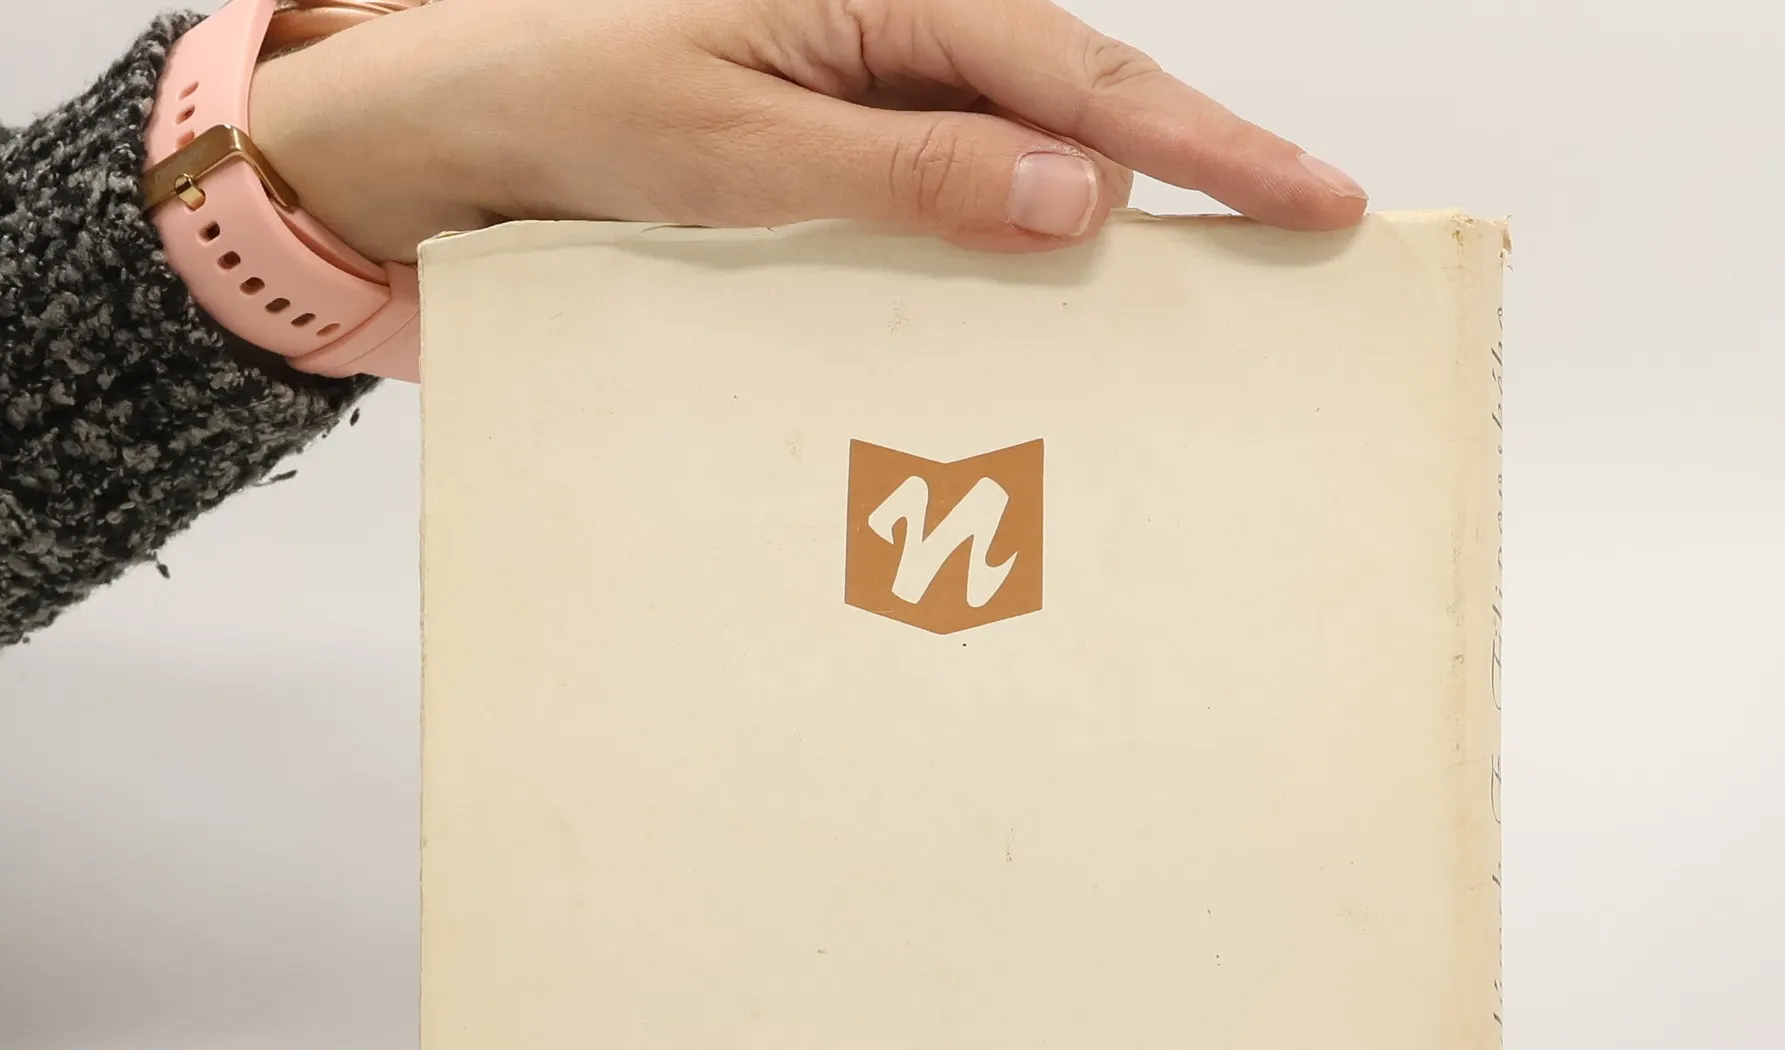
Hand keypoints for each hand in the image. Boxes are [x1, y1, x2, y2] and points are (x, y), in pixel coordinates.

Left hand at [247, 0, 1365, 264]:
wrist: (472, 117)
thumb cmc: (576, 100)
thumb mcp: (738, 145)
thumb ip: (907, 170)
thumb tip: (1073, 200)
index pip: (1079, 77)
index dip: (1204, 144)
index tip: (1312, 199)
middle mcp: (900, 23)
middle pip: (1086, 98)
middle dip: (1197, 171)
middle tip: (1305, 241)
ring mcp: (883, 79)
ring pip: (1037, 146)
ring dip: (1112, 214)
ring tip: (1206, 285)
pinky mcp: (859, 135)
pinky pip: (970, 182)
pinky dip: (1022, 236)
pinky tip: (1057, 288)